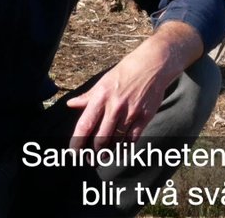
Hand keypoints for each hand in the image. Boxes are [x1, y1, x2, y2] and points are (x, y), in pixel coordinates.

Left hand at [65, 21, 203, 150]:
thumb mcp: (103, 81)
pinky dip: (125, 147)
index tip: (74, 153)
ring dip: (109, 152)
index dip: (77, 143)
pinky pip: (132, 139)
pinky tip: (121, 150)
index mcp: (101, 97)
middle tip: (91, 160)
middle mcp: (114, 107)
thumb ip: (87, 97)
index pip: (84, 126)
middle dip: (94, 154)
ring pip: (116, 141)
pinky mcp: (145, 117)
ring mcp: (131, 113)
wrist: (153, 65)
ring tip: (103, 157)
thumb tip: (71, 104)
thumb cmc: (125, 72)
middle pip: (101, 139)